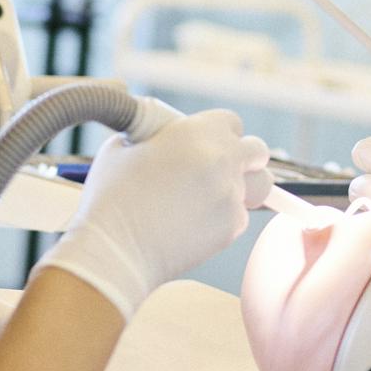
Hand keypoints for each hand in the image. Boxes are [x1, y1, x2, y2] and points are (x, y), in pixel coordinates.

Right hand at [41, 108, 272, 319]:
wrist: (114, 249)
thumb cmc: (112, 196)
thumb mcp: (123, 146)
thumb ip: (154, 135)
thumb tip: (161, 136)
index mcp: (198, 132)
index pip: (232, 122)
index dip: (220, 132)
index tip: (208, 141)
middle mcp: (223, 160)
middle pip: (258, 152)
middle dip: (244, 157)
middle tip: (223, 167)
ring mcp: (231, 196)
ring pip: (259, 187)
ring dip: (244, 186)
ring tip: (213, 195)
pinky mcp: (231, 227)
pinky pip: (239, 216)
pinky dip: (223, 218)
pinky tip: (193, 223)